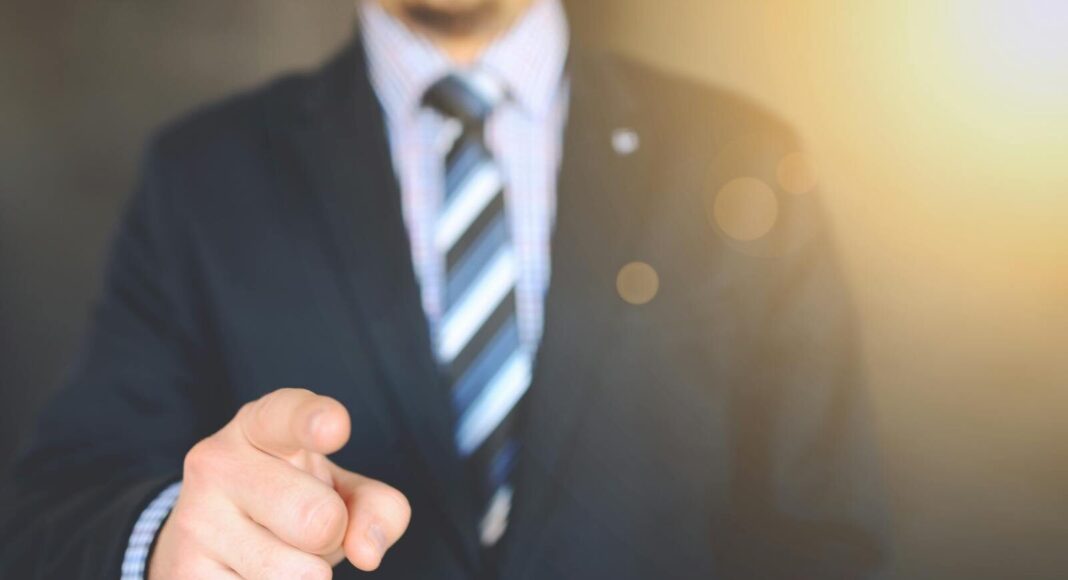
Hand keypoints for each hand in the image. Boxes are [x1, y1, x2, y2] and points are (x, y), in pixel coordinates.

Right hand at [149, 388, 410, 578]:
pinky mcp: (184, 573)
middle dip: (332, 536)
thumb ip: (377, 508)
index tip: (335, 428)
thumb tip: (367, 552)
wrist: (211, 538)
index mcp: (262, 425)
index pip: (288, 415)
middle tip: (308, 528)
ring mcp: (194, 519)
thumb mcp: (342, 491)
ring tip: (281, 555)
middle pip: (319, 520)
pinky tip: (251, 574)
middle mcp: (218, 461)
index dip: (315, 421)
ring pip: (297, 575)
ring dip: (307, 576)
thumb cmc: (295, 503)